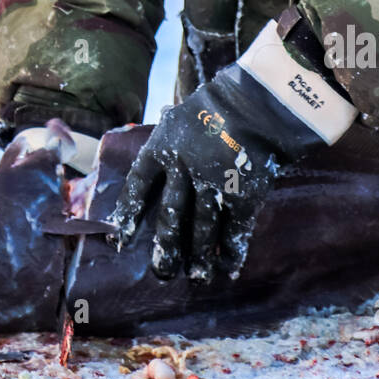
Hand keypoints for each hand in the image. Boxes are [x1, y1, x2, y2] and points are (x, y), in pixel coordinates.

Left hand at [107, 19, 357, 283]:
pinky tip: (228, 270)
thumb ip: (171, 137)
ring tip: (197, 278)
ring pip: (202, 230)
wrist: (258, 100)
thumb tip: (161, 151)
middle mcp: (182, 170)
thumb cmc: (219, 103)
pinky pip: (234, 231)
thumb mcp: (182, 115)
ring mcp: (212, 185)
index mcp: (163, 147)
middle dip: (166, 249)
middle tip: (162, 273)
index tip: (120, 240)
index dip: (128, 215)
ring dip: (199, 257)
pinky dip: (232, 253)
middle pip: (170, 218)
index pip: (138, 186)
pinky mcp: (241, 195)